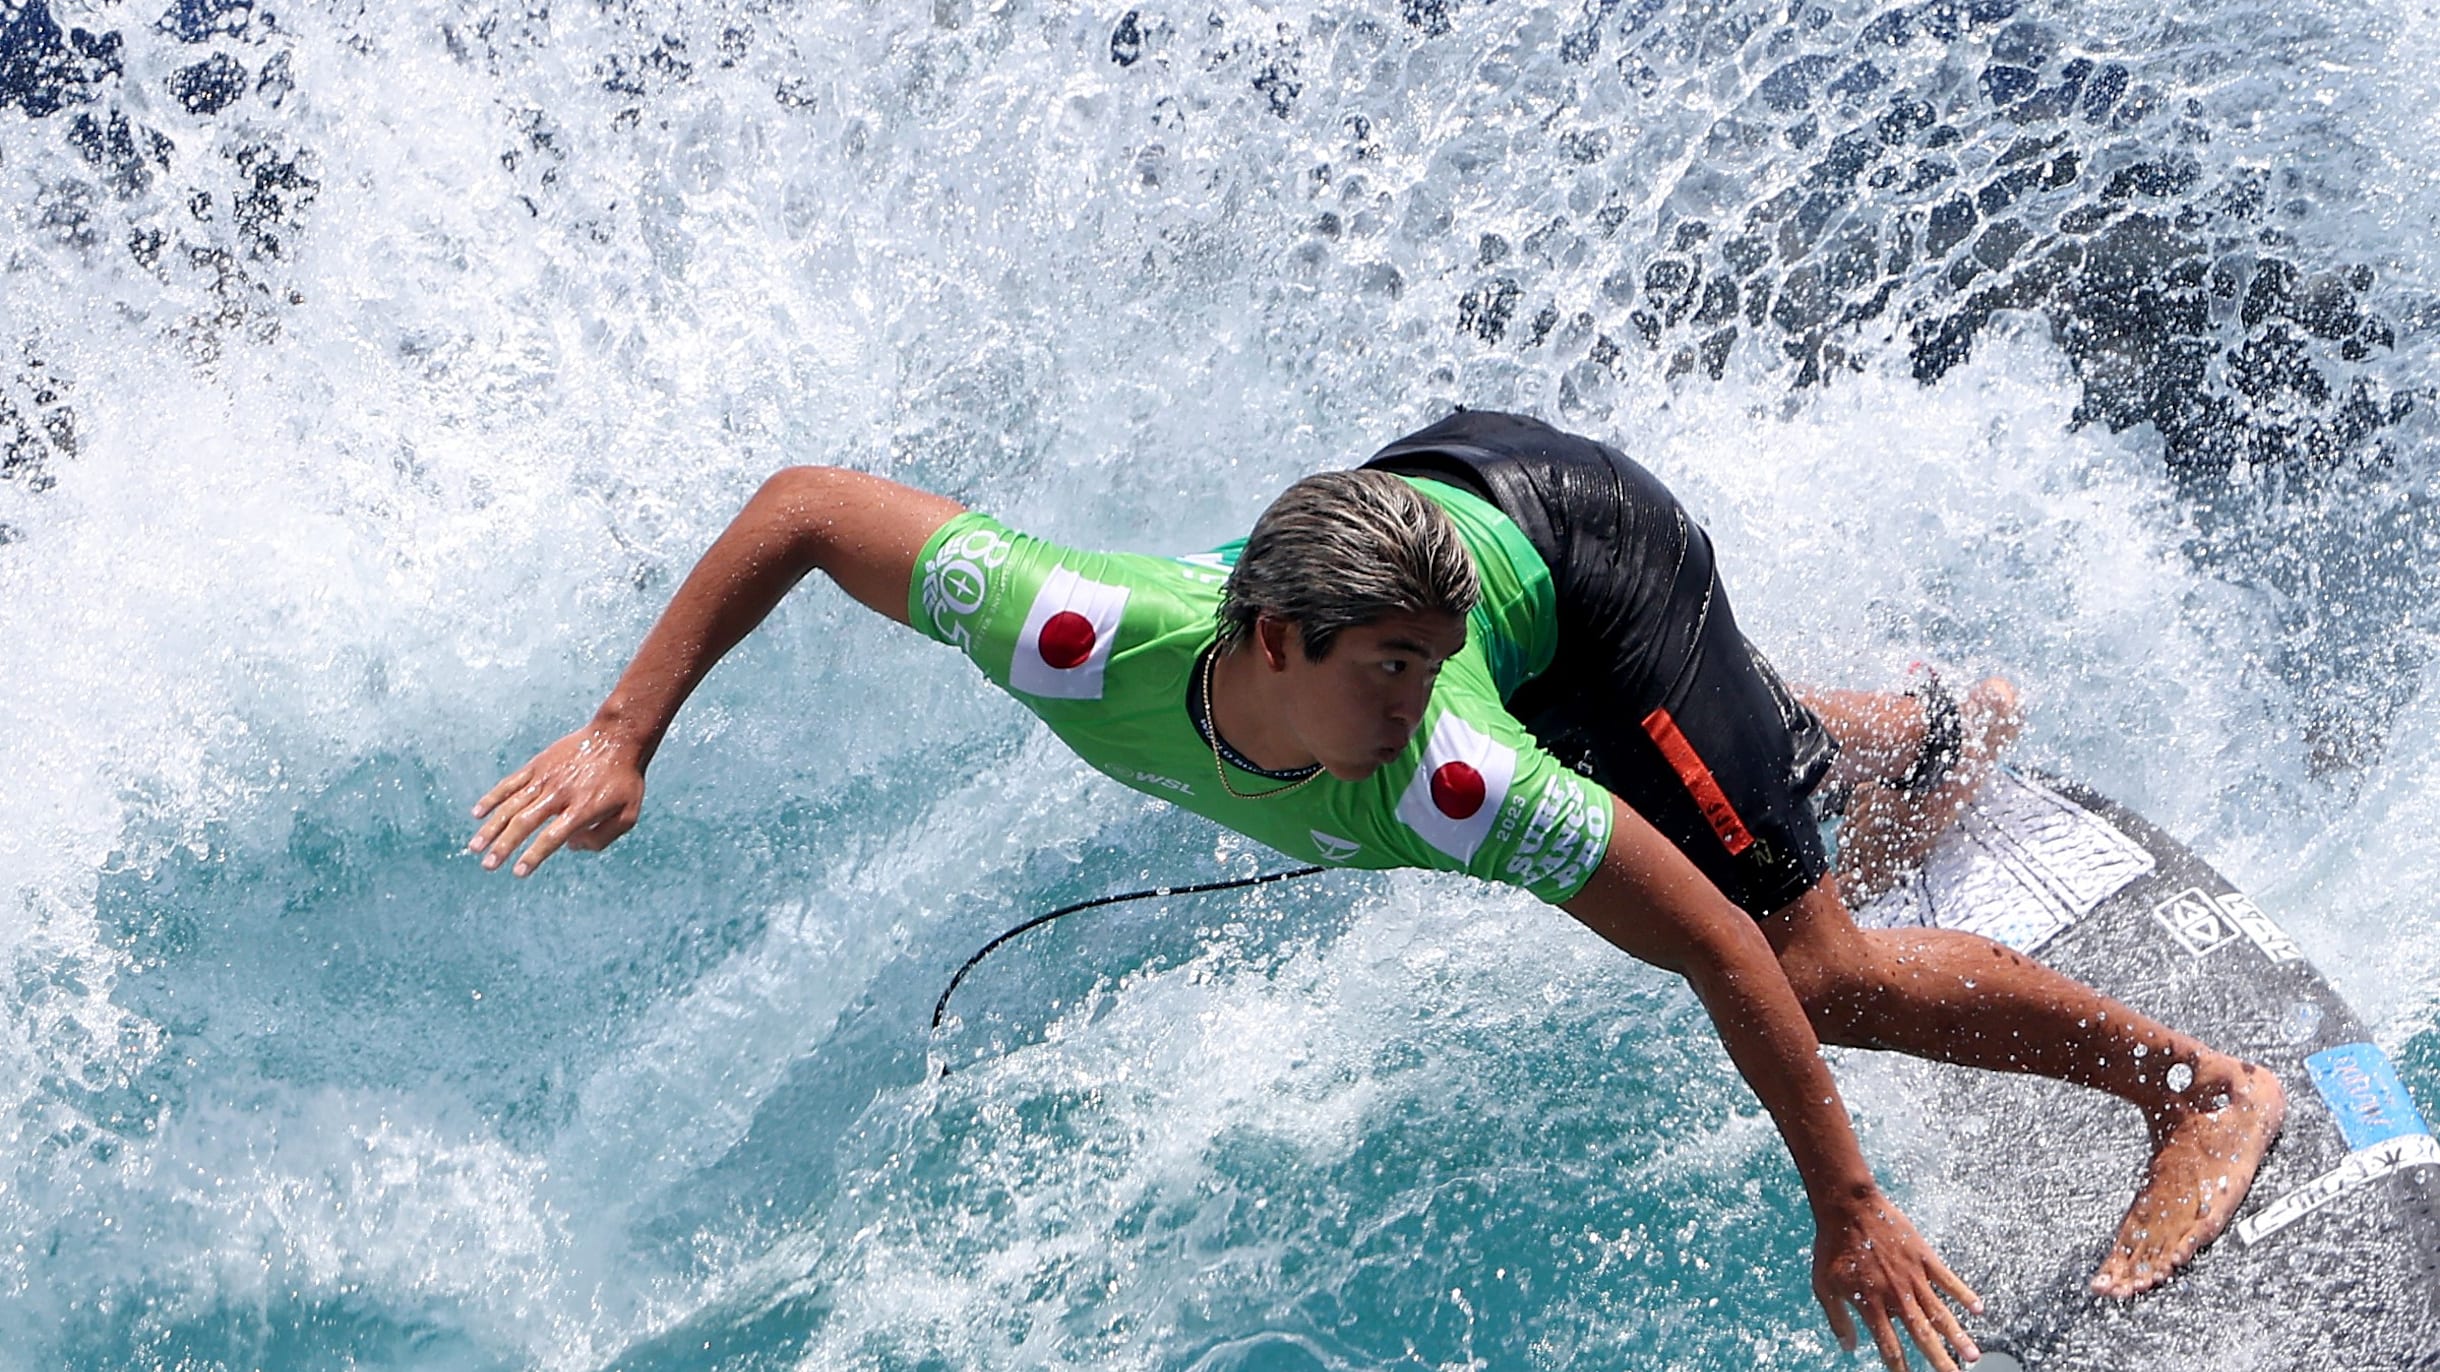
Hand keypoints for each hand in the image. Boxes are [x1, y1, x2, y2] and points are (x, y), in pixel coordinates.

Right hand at [469, 723, 647, 876]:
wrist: (617, 737)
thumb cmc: (625, 780)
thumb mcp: (628, 814)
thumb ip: (602, 838)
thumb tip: (571, 846)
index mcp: (581, 809)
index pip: (551, 837)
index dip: (533, 856)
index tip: (518, 872)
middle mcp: (559, 794)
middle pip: (524, 823)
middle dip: (503, 846)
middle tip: (488, 865)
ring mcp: (545, 778)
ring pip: (511, 805)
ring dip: (491, 828)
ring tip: (474, 847)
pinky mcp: (538, 765)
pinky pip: (510, 783)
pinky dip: (492, 798)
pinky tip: (477, 813)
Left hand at [1813, 1189, 1982, 1371]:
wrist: (1848, 1207)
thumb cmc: (1832, 1246)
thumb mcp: (1824, 1286)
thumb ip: (1838, 1319)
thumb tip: (1849, 1348)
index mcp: (1872, 1305)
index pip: (1890, 1346)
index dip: (1900, 1367)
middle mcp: (1896, 1296)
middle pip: (1923, 1336)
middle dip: (1940, 1361)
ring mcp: (1913, 1277)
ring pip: (1940, 1313)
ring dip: (1958, 1336)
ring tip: (1973, 1356)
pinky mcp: (1924, 1257)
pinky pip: (1948, 1279)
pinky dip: (1964, 1294)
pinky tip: (1978, 1308)